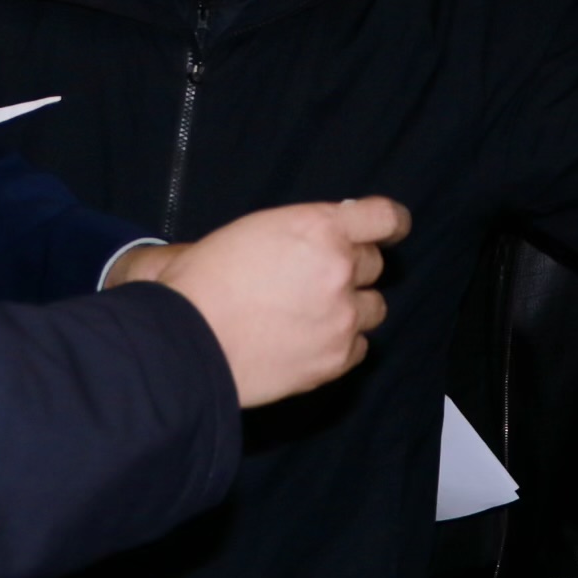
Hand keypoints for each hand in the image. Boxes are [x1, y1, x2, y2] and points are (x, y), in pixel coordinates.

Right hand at [149, 194, 404, 408]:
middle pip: (373, 264)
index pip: (383, 218)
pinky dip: (342, 342)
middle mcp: (339, 270)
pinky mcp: (337, 359)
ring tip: (313, 314)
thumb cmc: (202, 282)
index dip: (389, 223)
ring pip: (373, 308)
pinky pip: (359, 346)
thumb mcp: (245, 233)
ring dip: (351, 307)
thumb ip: (294, 233)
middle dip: (350, 267)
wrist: (188, 341)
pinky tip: (309, 341)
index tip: (386, 229)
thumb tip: (310, 243)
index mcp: (316, 228)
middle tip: (315, 277)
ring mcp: (343, 318)